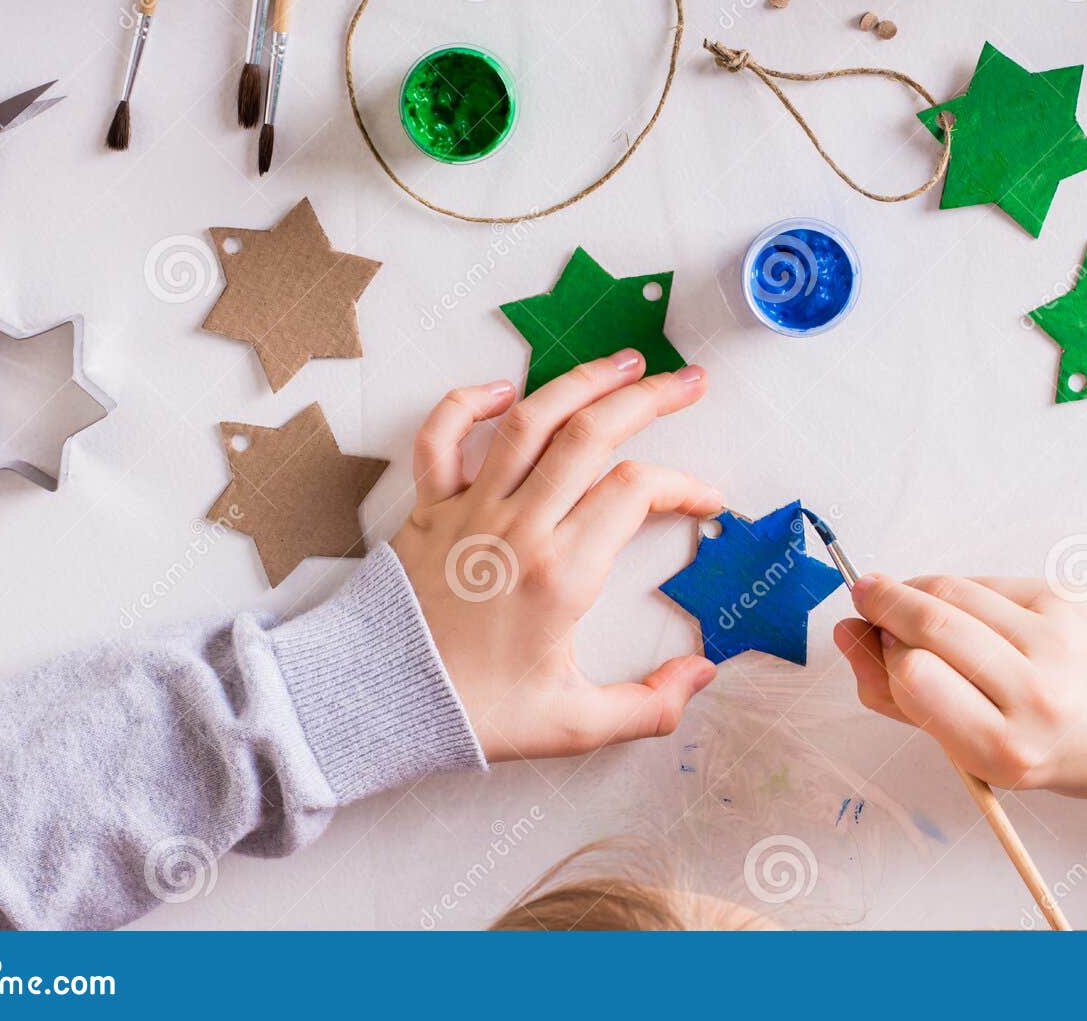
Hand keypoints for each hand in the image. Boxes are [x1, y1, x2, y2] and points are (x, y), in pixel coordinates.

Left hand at [391, 349, 722, 762]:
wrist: (379, 705)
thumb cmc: (474, 713)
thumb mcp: (573, 726)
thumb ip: (648, 707)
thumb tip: (703, 676)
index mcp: (562, 573)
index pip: (636, 494)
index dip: (683, 486)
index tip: (707, 500)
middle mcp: (520, 526)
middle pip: (593, 435)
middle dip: (649, 399)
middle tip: (688, 382)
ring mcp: (471, 510)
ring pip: (531, 421)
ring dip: (580, 382)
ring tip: (621, 362)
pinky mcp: (429, 509)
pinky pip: (442, 438)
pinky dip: (467, 403)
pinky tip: (503, 389)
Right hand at [833, 575, 1086, 803]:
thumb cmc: (1068, 748)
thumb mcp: (986, 755)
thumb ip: (907, 703)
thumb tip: (849, 635)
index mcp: (1009, 750)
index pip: (913, 679)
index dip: (885, 655)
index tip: (872, 643)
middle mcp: (1038, 694)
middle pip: (930, 624)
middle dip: (887, 604)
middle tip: (867, 597)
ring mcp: (1061, 639)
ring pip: (957, 591)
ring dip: (919, 590)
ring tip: (913, 601)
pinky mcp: (1075, 598)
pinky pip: (995, 582)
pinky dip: (970, 591)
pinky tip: (975, 609)